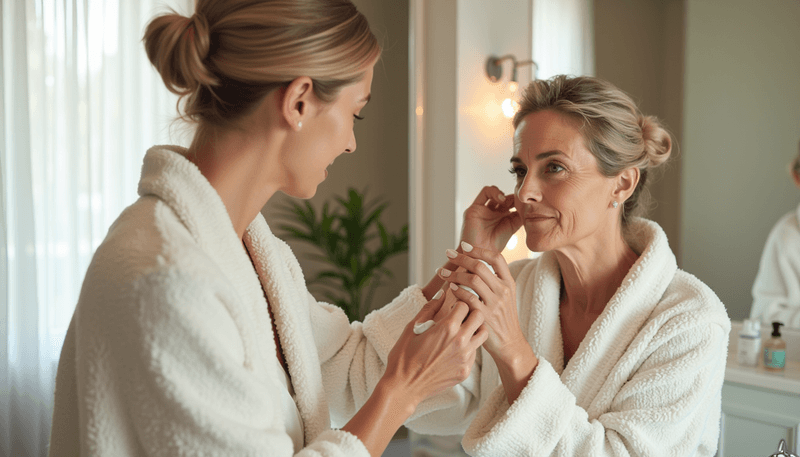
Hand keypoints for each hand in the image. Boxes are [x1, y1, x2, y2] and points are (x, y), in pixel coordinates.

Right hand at [384, 291, 487, 405]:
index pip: (465, 304)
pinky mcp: (466, 370)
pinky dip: (469, 347)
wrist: (404, 386)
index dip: (458, 302)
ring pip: (483, 334)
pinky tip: (455, 349)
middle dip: (471, 312)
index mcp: (447, 327)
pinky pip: (475, 352)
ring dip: (475, 329)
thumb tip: (441, 294)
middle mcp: (460, 341)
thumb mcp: (412, 327)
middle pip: (479, 316)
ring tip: (462, 331)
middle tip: (461, 316)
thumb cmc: (404, 356)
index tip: (453, 306)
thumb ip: (429, 308)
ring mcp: (465, 357)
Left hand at [437, 242, 526, 359]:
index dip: (479, 250)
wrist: (509, 343)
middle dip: (461, 258)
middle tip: (448, 254)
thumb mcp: (505, 296)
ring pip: (472, 280)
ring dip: (454, 274)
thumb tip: (475, 262)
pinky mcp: (485, 316)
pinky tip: (449, 288)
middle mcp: (503, 291)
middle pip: (480, 266)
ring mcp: (495, 303)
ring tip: (442, 272)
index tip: (464, 246)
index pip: (496, 258)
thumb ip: (493, 280)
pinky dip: (457, 291)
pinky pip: (468, 298)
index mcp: (509, 283)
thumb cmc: (502, 318)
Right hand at [460, 186, 522, 251]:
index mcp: (500, 217)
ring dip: (502, 193)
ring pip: (493, 192)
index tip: (524, 203)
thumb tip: (526, 205)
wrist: (481, 255)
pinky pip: (485, 192)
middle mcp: (491, 212)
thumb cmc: (495, 246)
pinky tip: (501, 200)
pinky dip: (494, 192)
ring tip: (507, 202)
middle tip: (517, 201)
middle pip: (503, 197)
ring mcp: (483, 209)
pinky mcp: (474, 208)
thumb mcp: (512, 228)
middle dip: (511, 197)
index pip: (510, 202)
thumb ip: (518, 216)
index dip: (517, 201)